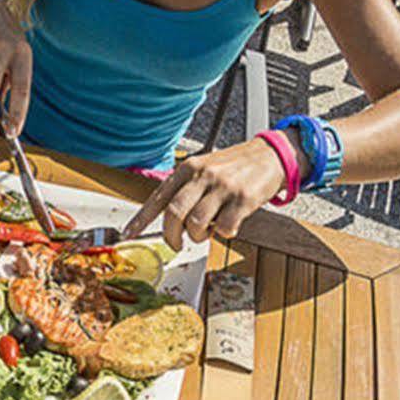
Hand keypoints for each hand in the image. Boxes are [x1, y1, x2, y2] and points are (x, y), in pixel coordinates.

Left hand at [121, 139, 289, 250]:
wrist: (270, 155)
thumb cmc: (233, 167)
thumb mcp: (204, 168)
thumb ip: (185, 188)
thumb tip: (166, 217)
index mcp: (188, 168)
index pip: (158, 197)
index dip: (141, 219)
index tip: (129, 233)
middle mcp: (202, 175)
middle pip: (174, 213)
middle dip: (171, 235)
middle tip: (175, 244)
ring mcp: (223, 187)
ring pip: (196, 223)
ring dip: (198, 236)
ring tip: (206, 231)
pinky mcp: (243, 199)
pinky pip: (224, 227)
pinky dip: (223, 234)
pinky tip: (228, 225)